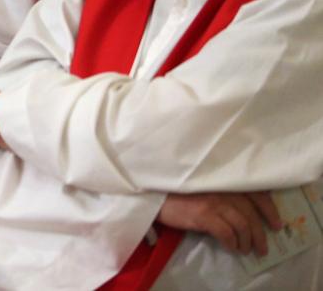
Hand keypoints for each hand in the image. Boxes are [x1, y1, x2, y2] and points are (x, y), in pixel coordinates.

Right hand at [158, 192, 282, 256]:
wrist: (154, 193)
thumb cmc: (178, 189)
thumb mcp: (205, 186)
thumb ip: (224, 191)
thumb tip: (245, 211)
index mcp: (225, 181)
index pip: (257, 194)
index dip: (270, 210)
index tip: (276, 224)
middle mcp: (223, 189)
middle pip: (251, 214)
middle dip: (260, 234)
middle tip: (262, 247)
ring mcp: (214, 202)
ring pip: (243, 225)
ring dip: (248, 241)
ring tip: (246, 250)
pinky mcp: (203, 215)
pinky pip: (226, 233)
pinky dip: (232, 243)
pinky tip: (232, 248)